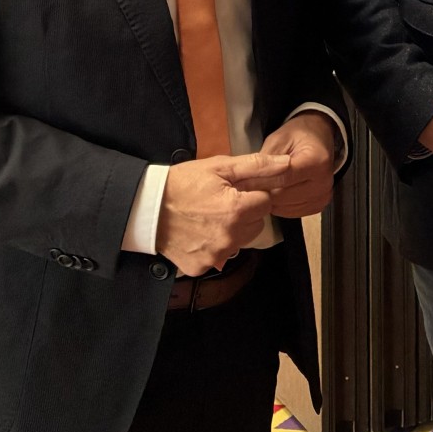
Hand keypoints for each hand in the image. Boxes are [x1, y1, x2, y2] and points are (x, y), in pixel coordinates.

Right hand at [157, 151, 288, 274]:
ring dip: (232, 230)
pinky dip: (213, 246)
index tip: (233, 190)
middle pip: (256, 223)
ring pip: (241, 241)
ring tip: (209, 217)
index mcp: (237, 210)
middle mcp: (230, 237)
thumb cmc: (182, 183)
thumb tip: (287, 165)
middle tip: (221, 202)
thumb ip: (257, 166)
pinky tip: (199, 233)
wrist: (145, 208)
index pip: (265, 202)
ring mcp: (216, 255)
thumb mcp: (219, 166)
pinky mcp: (202, 267)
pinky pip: (220, 256)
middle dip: (245, 212)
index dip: (251, 193)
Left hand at [230, 110, 340, 218]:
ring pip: (285, 207)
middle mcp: (324, 182)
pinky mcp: (318, 206)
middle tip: (242, 190)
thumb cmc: (298, 136)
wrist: (318, 140)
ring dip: (268, 201)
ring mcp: (322, 196)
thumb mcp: (279, 139)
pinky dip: (278, 206)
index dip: (259, 181)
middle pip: (283, 195)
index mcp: (316, 161)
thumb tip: (247, 179)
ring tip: (255, 191)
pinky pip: (291, 212)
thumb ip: (266, 159)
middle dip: (261, 192)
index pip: (283, 178)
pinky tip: (271, 195)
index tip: (239, 183)